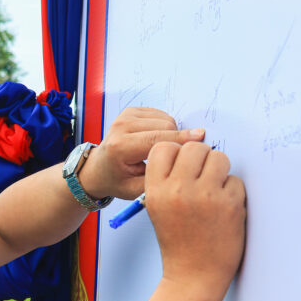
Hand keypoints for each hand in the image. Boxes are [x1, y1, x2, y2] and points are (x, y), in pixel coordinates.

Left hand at [78, 107, 205, 199]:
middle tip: (178, 156)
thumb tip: (186, 165)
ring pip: (166, 119)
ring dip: (171, 134)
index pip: (158, 139)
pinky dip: (165, 127)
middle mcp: (121, 126)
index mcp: (120, 147)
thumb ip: (160, 179)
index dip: (182, 139)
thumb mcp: (136, 190)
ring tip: (160, 151)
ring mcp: (125, 116)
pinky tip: (155, 141)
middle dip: (178, 140)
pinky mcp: (131, 111)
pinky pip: (161, 115)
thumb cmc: (117, 181)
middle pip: (166, 126)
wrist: (98, 169)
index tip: (202, 139)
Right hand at [145, 141, 245, 292]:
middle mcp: (177, 190)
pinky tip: (223, 210)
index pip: (164, 147)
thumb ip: (169, 179)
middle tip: (204, 178)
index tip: (183, 167)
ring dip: (220, 171)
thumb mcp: (158, 208)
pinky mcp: (229, 204)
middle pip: (195, 147)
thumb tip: (193, 149)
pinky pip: (236, 179)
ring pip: (219, 157)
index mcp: (155, 190)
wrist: (193, 275)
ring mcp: (204, 196)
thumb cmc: (178, 241)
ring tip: (214, 192)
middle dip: (202, 158)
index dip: (176, 153)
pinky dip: (233, 192)